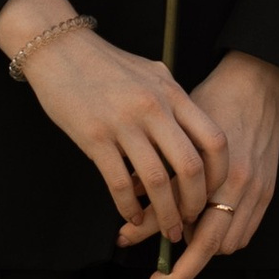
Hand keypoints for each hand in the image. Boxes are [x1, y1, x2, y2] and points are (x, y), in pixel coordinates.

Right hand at [0, 0, 227, 249]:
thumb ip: (173, 101)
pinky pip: (118, 182)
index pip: (214, 140)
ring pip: (157, 181)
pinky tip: (132, 217)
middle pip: (190, 166)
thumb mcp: (152, 73)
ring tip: (167, 230)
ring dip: (165, 214)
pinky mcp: (94, 138)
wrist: (59, 49)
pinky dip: (129, 207)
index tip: (214, 193)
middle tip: (191, 220)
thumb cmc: (106, 63)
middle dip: (195, 202)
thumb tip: (192, 132)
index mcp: (172, 93)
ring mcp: (124, 123)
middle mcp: (153, 108)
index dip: (220, 173)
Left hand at [145, 51, 278, 278]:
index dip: (155, 244)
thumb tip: (129, 207)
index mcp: (209, 168)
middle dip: (182, 271)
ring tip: (180, 241)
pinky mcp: (267, 191)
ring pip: (228, 244)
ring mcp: (256, 190)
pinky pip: (246, 232)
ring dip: (204, 250)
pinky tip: (205, 228)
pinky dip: (224, 238)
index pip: (181, 222)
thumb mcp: (175, 132)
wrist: (256, 83)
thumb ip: (157, 172)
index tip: (137, 257)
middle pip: (208, 246)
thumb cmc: (211, 101)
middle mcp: (236, 184)